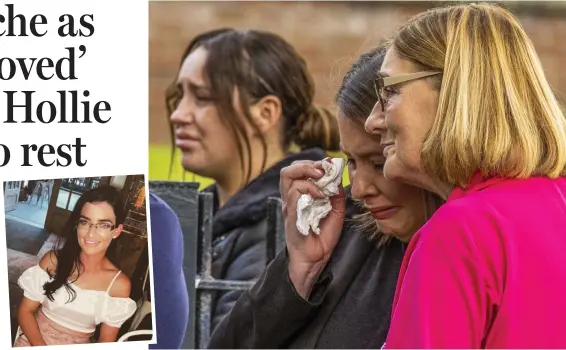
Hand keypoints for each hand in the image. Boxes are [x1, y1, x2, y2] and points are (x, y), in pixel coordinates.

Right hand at [280, 160, 345, 297]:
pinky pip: (294, 193)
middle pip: (288, 170)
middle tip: (324, 170)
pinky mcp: (291, 214)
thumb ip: (336, 194)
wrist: (316, 258)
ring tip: (323, 181)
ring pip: (288, 176)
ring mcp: (289, 205)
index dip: (313, 164)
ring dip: (308, 173)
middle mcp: (291, 198)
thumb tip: (339, 178)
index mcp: (300, 196)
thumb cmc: (322, 236)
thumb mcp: (335, 210)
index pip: (298, 170)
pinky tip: (322, 197)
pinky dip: (310, 189)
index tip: (330, 166)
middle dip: (308, 164)